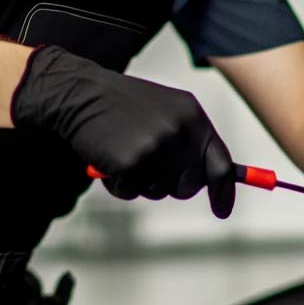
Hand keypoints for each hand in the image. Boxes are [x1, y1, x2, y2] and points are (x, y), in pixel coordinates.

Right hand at [11, 46, 235, 218]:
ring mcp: (155, 147)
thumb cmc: (123, 106)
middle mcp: (178, 131)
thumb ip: (190, 141)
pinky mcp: (130, 162)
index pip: (220, 164)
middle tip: (149, 167)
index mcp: (192, 116)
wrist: (80, 93)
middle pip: (190, 186)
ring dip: (141, 183)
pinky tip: (108, 160)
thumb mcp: (166, 111)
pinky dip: (118, 184)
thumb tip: (209, 180)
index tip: (222, 211)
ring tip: (124, 154)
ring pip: (160, 192)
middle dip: (172, 186)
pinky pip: (131, 192)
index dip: (223, 192)